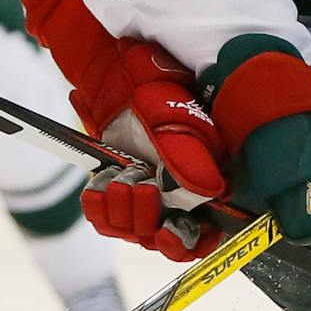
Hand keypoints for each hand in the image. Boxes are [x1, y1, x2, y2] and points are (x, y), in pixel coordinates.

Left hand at [76, 41, 228, 261]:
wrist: (113, 68)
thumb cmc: (151, 83)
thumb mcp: (173, 113)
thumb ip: (190, 154)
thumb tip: (212, 189)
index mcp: (202, 178)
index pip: (203, 233)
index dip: (190, 242)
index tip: (169, 233)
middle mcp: (176, 193)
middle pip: (164, 238)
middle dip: (148, 219)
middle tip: (141, 187)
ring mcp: (145, 192)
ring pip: (133, 231)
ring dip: (122, 210)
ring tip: (120, 178)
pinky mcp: (116, 189)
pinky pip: (104, 219)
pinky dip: (99, 207)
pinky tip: (98, 187)